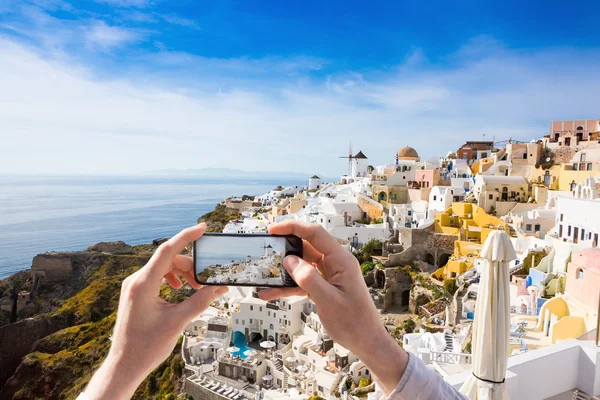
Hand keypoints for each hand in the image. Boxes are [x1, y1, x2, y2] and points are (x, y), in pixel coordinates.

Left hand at [83, 223, 227, 399]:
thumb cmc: (146, 347)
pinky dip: (172, 279)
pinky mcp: (135, 293)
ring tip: (195, 288)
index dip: (186, 236)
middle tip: (206, 281)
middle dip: (190, 266)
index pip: (167, 250)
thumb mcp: (178, 322)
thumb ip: (200, 301)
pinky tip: (180, 289)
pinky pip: (156, 276)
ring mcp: (134, 286)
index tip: (202, 228)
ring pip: (163, 267)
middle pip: (168, 260)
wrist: (124, 365)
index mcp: (143, 284)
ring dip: (182, 273)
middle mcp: (135, 281)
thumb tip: (219, 288)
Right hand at [258, 221, 407, 394]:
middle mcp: (335, 264)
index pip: (315, 234)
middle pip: (306, 247)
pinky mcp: (323, 286)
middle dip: (285, 248)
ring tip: (265, 275)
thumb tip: (289, 260)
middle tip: (265, 251)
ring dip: (283, 271)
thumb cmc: (354, 322)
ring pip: (302, 264)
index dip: (293, 228)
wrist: (366, 341)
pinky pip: (302, 280)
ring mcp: (329, 275)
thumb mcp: (329, 300)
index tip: (273, 230)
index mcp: (340, 260)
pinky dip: (288, 285)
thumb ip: (308, 279)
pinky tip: (271, 293)